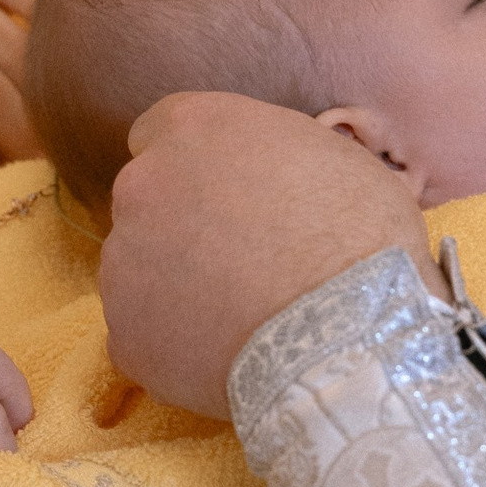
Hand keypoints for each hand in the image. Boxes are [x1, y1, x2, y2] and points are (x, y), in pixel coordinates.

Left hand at [98, 95, 431, 413]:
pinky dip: (174, 349)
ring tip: (241, 321)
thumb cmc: (362, 236)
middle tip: (241, 265)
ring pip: (140, 272)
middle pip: (147, 204)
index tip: (226, 199)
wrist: (353, 334)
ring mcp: (123, 263)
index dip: (196, 169)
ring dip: (176, 289)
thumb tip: (275, 179)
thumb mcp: (331, 158)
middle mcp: (142, 185)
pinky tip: (226, 359)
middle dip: (183, 228)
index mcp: (193, 128)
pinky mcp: (125, 336)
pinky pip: (142, 337)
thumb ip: (273, 159)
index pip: (160, 133)